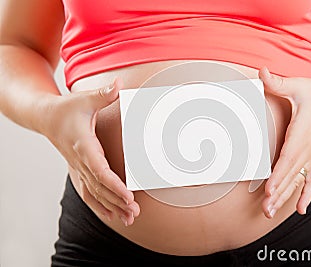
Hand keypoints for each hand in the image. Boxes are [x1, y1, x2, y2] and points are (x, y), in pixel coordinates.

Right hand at [43, 78, 139, 225]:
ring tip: (130, 218)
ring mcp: (79, 168)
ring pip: (95, 193)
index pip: (100, 171)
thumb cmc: (66, 109)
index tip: (128, 195)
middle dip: (117, 201)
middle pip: (100, 187)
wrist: (45, 118)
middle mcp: (81, 161)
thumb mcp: (84, 99)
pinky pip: (89, 192)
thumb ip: (103, 95)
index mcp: (84, 146)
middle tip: (135, 212)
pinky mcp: (79, 170)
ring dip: (112, 207)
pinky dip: (100, 205)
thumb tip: (119, 84)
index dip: (114, 185)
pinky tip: (113, 215)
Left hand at [259, 67, 310, 217]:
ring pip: (299, 181)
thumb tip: (261, 72)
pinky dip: (306, 194)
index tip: (269, 189)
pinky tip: (300, 209)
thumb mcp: (299, 86)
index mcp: (303, 132)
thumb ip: (278, 82)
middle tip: (265, 210)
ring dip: (286, 197)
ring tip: (272, 212)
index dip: (279, 175)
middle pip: (292, 175)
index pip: (289, 158)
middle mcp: (310, 148)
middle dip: (278, 193)